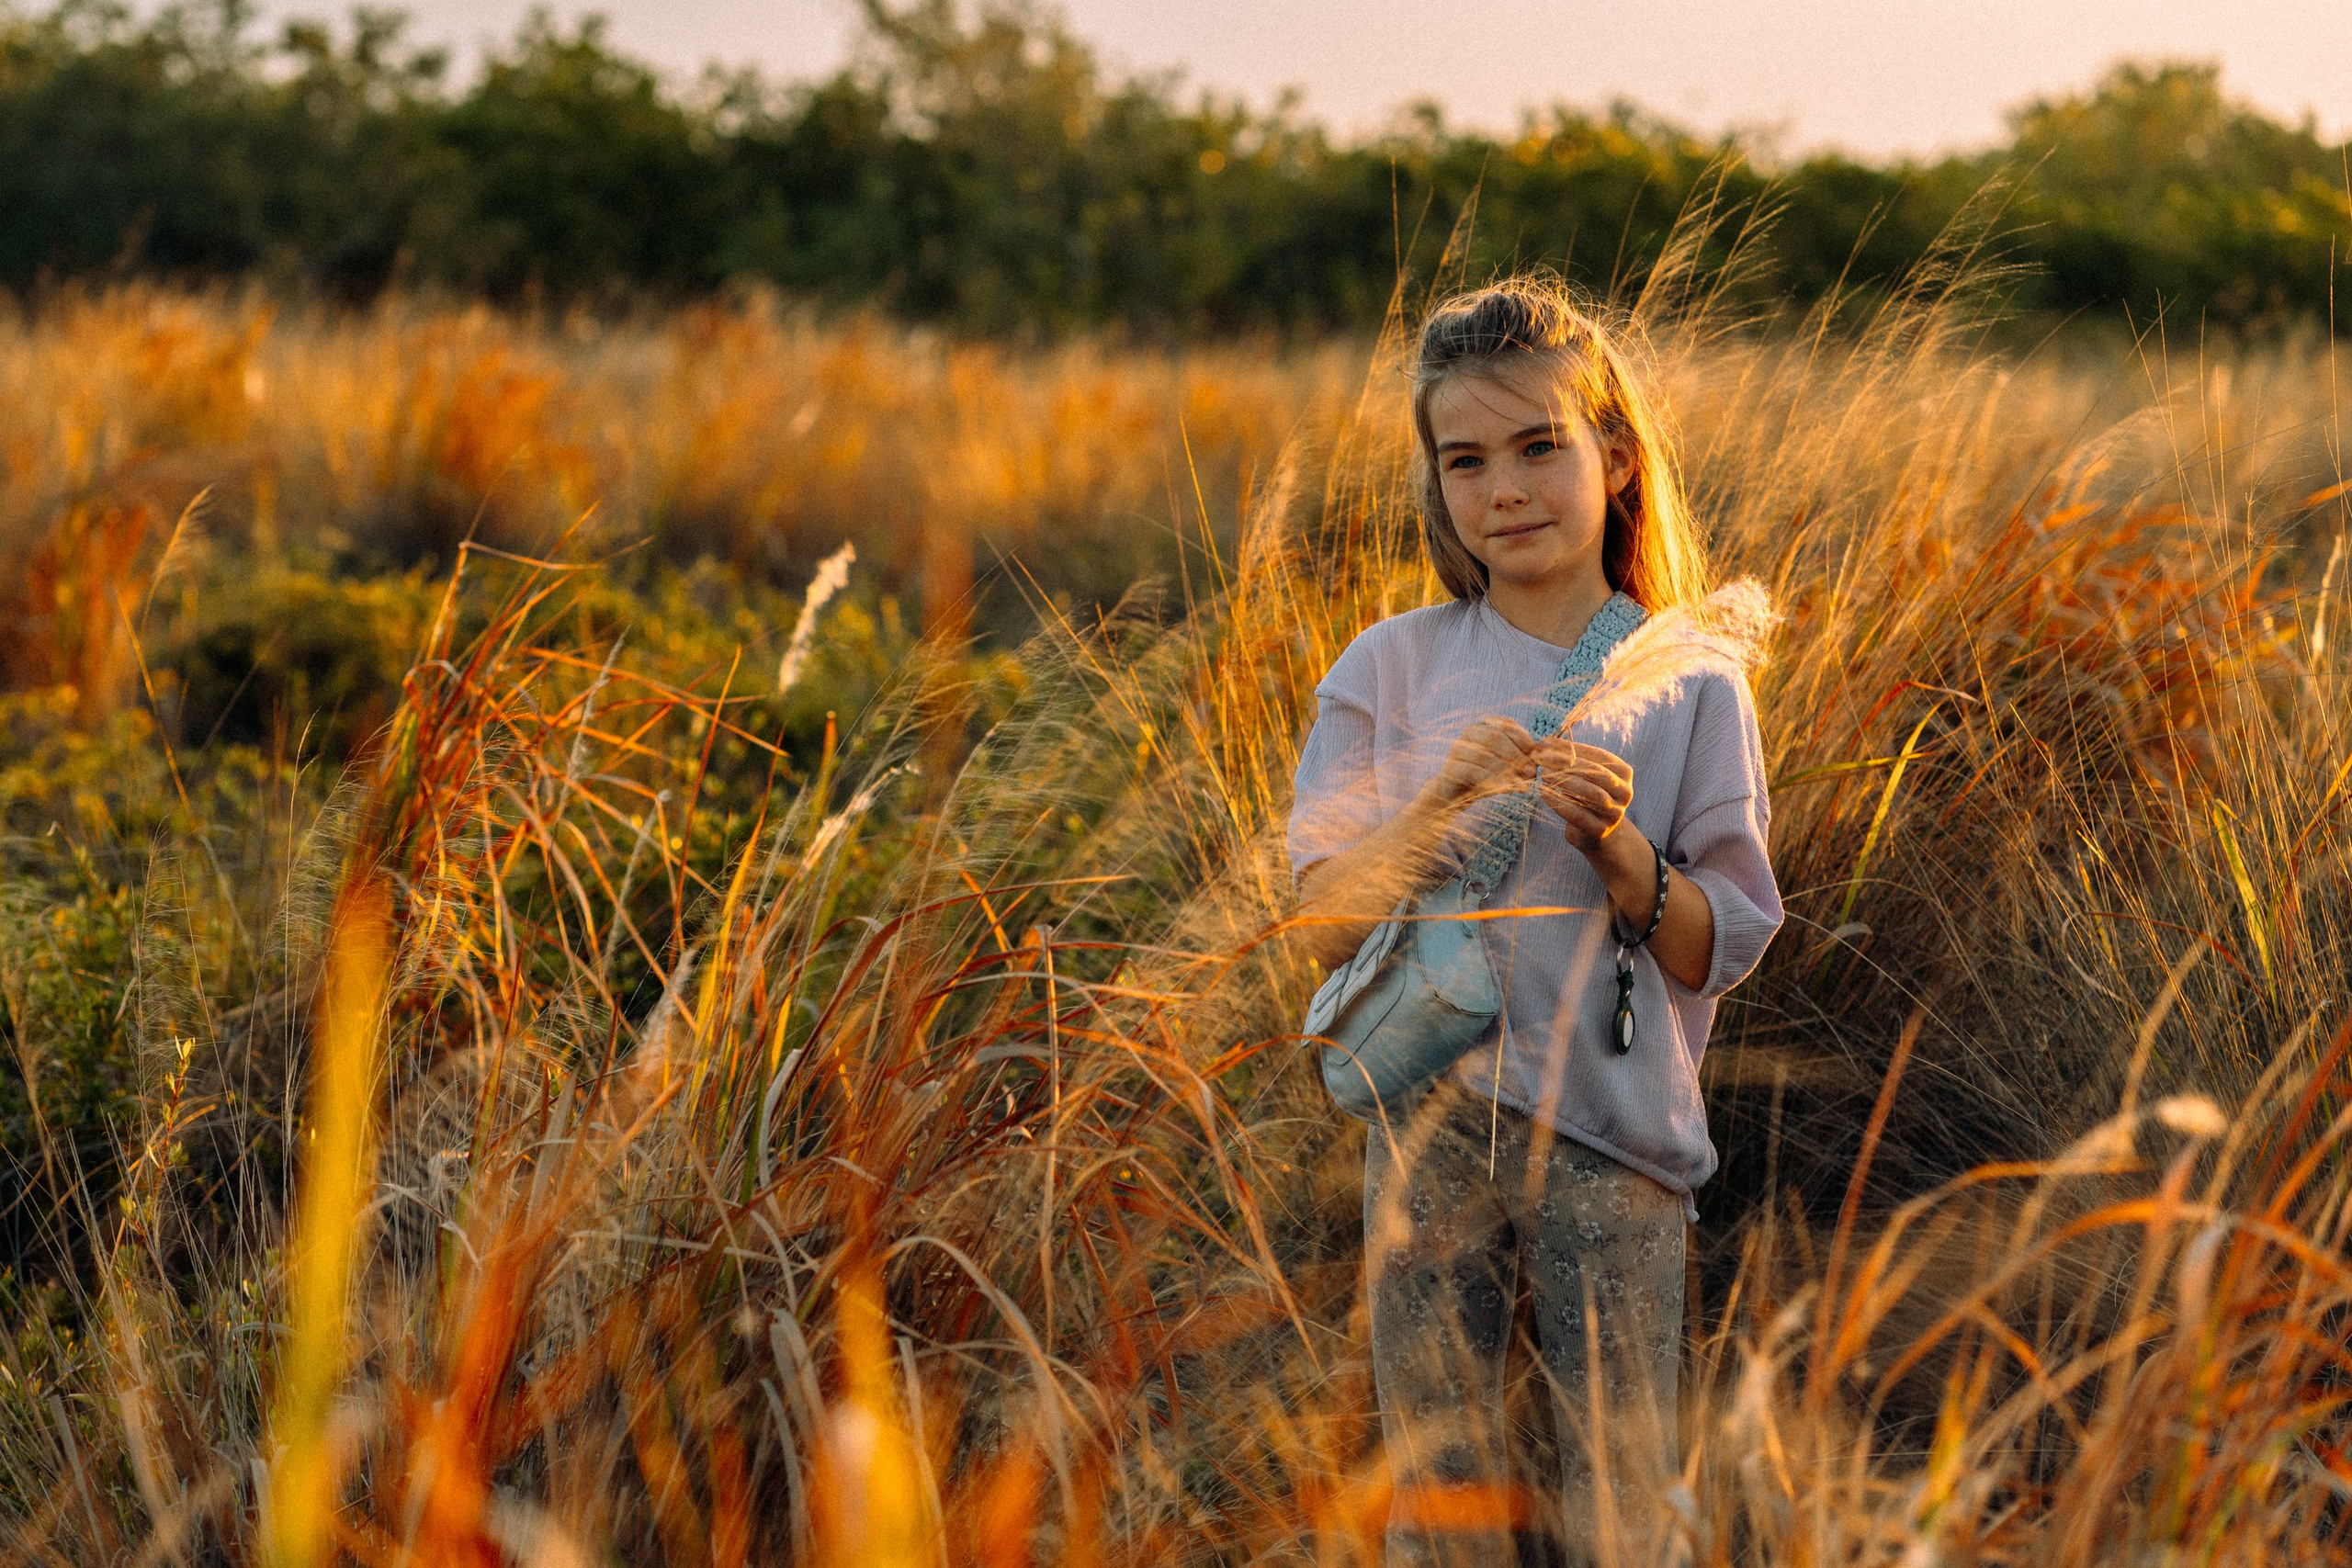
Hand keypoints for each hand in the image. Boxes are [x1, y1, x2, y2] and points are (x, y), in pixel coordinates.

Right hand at [1420, 715, 1541, 812]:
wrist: (1455, 797)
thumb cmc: (1486, 778)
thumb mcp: (1508, 767)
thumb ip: (1522, 760)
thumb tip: (1541, 758)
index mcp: (1484, 725)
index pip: (1506, 725)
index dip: (1524, 740)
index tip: (1537, 758)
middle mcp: (1469, 733)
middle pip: (1494, 737)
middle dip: (1516, 755)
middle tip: (1531, 773)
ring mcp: (1456, 749)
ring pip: (1483, 754)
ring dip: (1506, 770)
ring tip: (1521, 785)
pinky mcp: (1449, 769)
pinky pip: (1471, 771)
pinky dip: (1491, 780)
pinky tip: (1505, 789)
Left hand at [1535, 740, 1632, 855]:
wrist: (1593, 832)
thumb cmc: (1584, 796)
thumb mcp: (1582, 776)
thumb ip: (1570, 760)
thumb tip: (1544, 743)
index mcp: (1623, 772)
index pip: (1598, 756)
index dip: (1572, 748)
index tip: (1546, 743)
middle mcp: (1624, 792)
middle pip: (1597, 773)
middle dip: (1567, 763)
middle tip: (1542, 758)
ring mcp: (1615, 813)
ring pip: (1592, 793)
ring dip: (1565, 781)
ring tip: (1543, 773)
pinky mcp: (1600, 830)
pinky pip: (1578, 814)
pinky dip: (1559, 802)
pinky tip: (1543, 792)